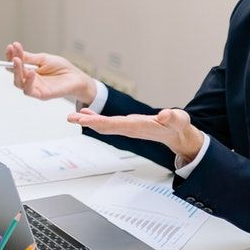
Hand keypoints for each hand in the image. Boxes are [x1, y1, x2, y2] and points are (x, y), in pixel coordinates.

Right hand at [6, 41, 92, 103]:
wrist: (76, 77)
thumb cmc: (62, 68)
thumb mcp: (44, 58)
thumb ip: (30, 57)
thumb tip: (16, 51)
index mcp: (30, 69)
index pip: (17, 64)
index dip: (11, 56)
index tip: (11, 47)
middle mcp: (30, 79)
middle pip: (15, 73)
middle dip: (12, 63)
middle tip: (14, 55)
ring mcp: (35, 87)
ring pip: (18, 83)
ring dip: (16, 72)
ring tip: (18, 61)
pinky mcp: (41, 95)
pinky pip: (29, 91)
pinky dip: (27, 81)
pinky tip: (31, 72)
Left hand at [67, 107, 203, 162]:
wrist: (179, 136)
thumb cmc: (178, 127)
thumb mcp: (179, 120)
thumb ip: (171, 118)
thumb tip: (163, 115)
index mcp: (139, 127)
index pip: (115, 125)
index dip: (99, 122)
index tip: (85, 120)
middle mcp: (130, 128)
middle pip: (105, 127)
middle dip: (87, 123)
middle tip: (70, 118)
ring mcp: (127, 127)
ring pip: (104, 125)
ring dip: (88, 121)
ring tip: (73, 116)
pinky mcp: (128, 125)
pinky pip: (108, 122)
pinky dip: (96, 117)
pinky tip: (87, 113)